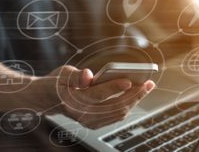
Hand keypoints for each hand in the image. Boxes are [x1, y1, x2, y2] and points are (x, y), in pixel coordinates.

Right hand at [35, 65, 154, 128]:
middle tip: (149, 83)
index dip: (114, 87)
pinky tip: (136, 95)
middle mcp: (82, 114)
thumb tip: (88, 76)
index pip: (98, 94)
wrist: (50, 99)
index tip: (130, 80)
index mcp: (73, 100)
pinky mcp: (95, 123)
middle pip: (114, 106)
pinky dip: (129, 106)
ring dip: (135, 100)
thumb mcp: (62, 73)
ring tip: (147, 87)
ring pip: (119, 113)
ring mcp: (89, 121)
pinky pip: (116, 116)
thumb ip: (75, 76)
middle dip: (134, 95)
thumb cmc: (58, 83)